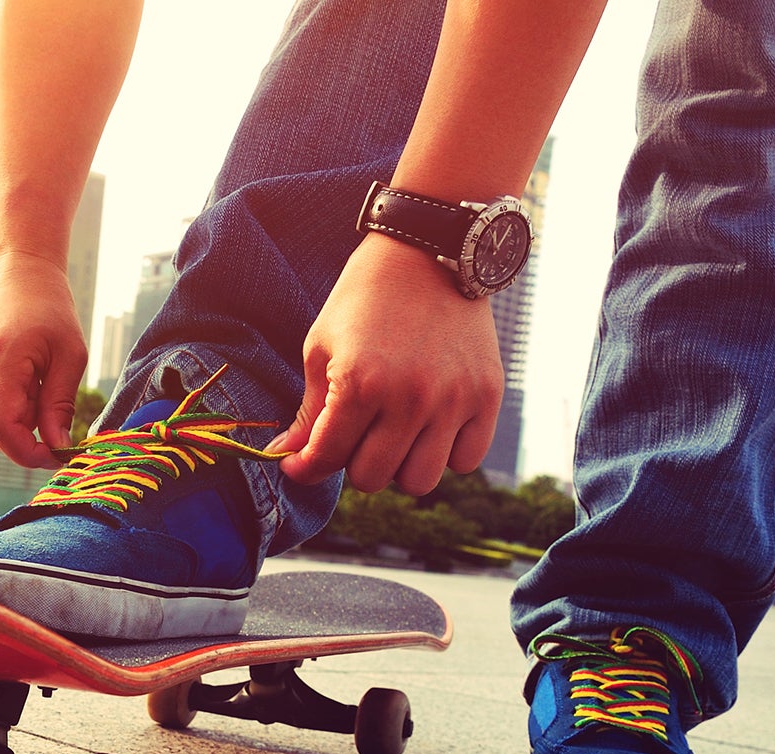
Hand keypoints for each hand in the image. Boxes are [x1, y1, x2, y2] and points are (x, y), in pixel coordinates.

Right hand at [0, 252, 88, 469]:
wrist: (17, 280)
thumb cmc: (51, 316)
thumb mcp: (71, 357)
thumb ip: (60, 406)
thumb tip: (56, 450)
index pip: (0, 429)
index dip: (26, 453)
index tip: (53, 455)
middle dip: (22, 434)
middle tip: (43, 401)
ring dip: (5, 425)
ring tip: (24, 389)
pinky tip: (4, 387)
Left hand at [267, 234, 504, 493]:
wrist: (428, 251)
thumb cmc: (363, 299)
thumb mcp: (321, 348)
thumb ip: (309, 412)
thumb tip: (287, 460)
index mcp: (359, 384)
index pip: (326, 458)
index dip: (304, 467)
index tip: (298, 464)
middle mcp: (410, 398)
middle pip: (372, 478)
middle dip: (351, 463)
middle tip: (352, 436)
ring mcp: (453, 399)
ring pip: (419, 481)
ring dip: (399, 467)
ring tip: (391, 436)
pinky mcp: (487, 395)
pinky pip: (466, 461)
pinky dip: (445, 455)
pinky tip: (429, 429)